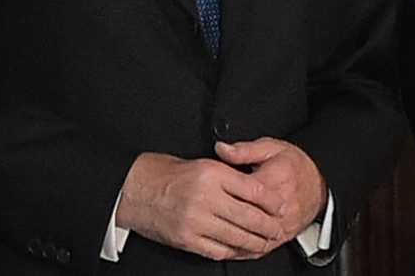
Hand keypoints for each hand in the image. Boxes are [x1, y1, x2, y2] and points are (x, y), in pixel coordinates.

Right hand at [114, 151, 292, 260]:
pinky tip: (239, 249)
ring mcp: (196, 220)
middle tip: (278, 230)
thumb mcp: (199, 163)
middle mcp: (206, 196)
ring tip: (264, 243)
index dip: (272, 201)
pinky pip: (218, 250)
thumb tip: (255, 189)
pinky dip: (232, 251)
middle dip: (269, 227)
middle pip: (250, 217)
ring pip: (237, 237)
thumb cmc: (165, 173)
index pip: (254, 190)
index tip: (280, 206)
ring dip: (255, 243)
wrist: (134, 189)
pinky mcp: (187, 238)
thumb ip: (226, 174)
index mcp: (212, 173)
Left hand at [214, 137, 326, 237]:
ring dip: (233, 232)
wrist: (318, 184)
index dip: (224, 188)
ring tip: (217, 224)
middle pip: (248, 213)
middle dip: (226, 212)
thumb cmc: (293, 165)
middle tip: (210, 207)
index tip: (211, 186)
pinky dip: (244, 245)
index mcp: (278, 177)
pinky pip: (261, 246)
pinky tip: (230, 239)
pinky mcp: (284, 236)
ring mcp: (284, 223)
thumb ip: (244, 150)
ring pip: (254, 234)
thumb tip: (221, 149)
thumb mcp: (270, 147)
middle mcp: (283, 203)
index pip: (245, 189)